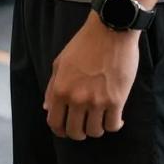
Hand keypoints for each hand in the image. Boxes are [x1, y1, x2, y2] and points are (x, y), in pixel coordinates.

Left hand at [43, 13, 139, 140]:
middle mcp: (76, 98)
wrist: (109, 31)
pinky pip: (113, 126)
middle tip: (84, 123)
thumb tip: (47, 107)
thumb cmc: (84, 44)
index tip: (66, 128)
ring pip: (95, 132)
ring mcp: (97, 101)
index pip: (55, 123)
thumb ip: (52, 86)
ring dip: (96, 127)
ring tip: (99, 116)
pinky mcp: (116, 101)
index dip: (60, 130)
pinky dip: (113, 124)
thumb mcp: (60, 62)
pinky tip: (114, 116)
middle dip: (79, 132)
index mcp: (60, 88)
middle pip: (75, 132)